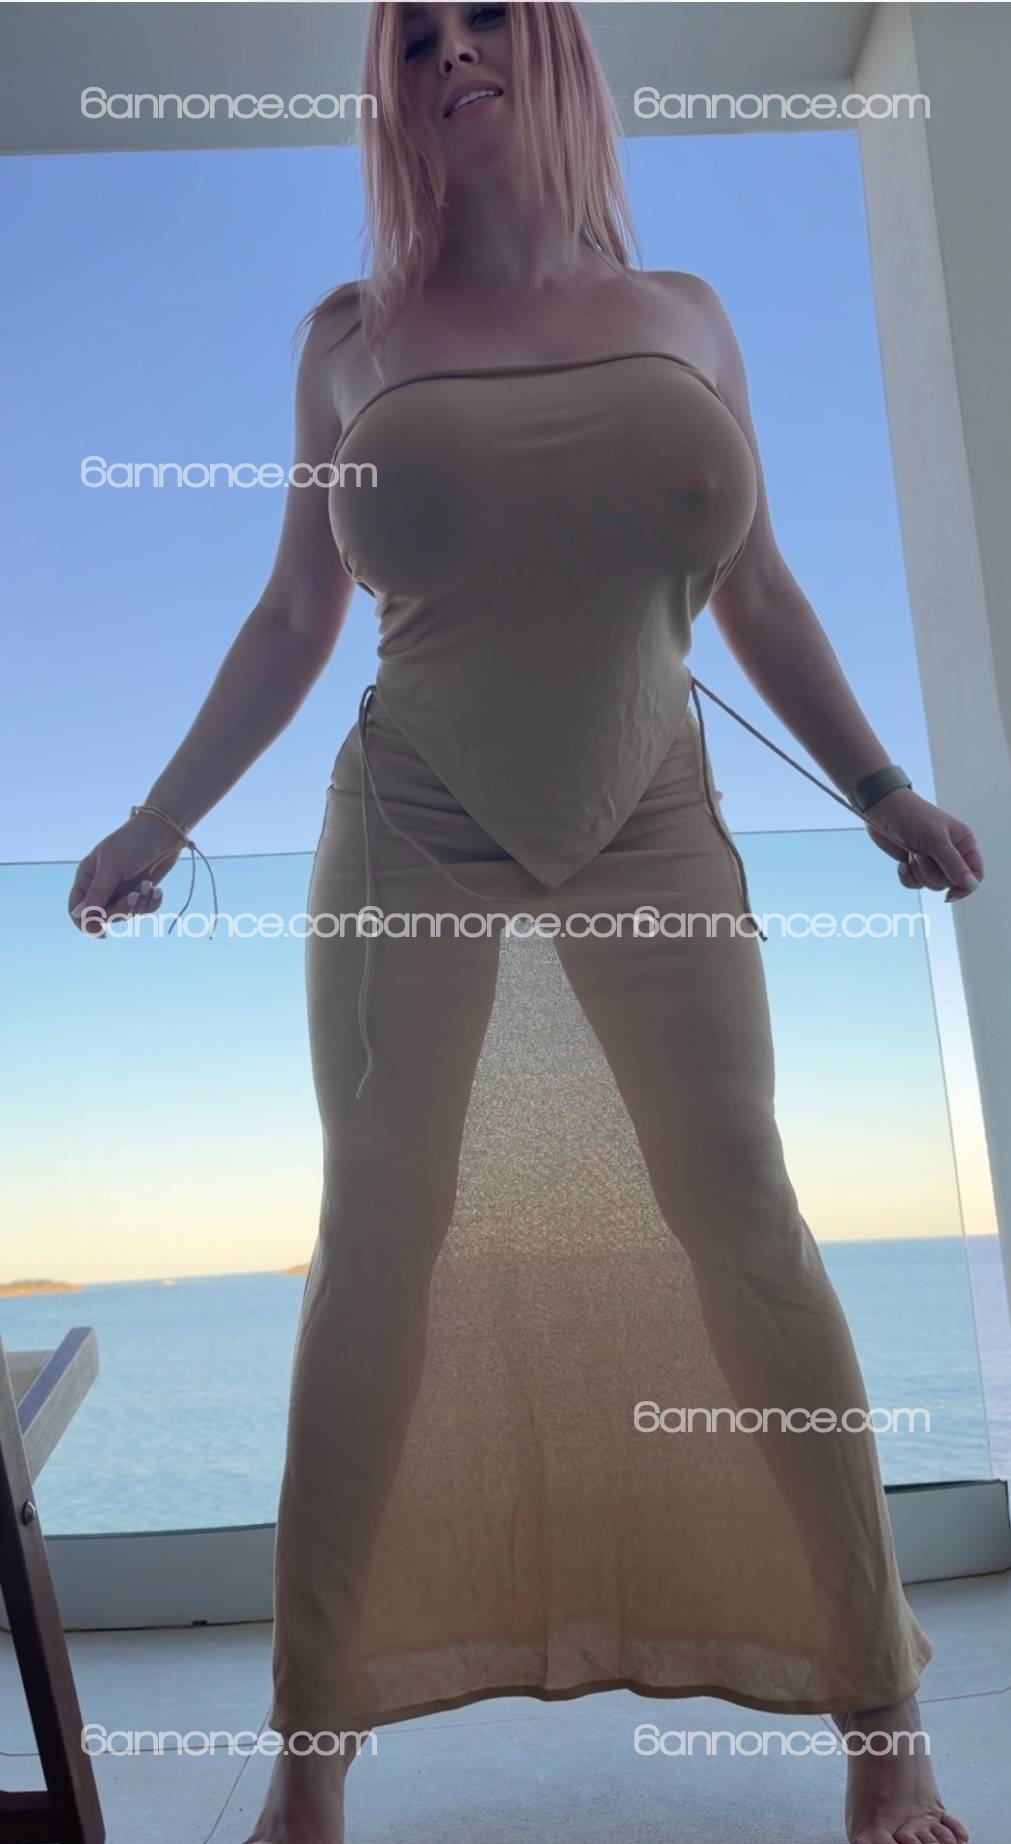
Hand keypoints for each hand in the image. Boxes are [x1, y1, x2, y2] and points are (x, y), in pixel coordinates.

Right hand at [68, 814, 185, 936]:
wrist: (165, 831)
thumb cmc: (134, 843)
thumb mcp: (112, 867)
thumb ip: (96, 893)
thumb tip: (77, 916)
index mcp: (87, 876)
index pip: (76, 909)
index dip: (84, 923)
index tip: (100, 932)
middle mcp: (102, 885)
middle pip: (102, 915)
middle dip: (121, 909)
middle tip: (135, 895)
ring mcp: (121, 889)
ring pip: (124, 915)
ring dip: (139, 905)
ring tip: (148, 886)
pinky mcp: (140, 890)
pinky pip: (142, 910)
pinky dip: (151, 904)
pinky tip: (157, 891)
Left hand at [860, 788, 982, 903]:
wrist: (881, 810)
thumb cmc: (912, 817)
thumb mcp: (936, 840)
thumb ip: (954, 864)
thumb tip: (972, 886)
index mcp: (964, 843)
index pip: (975, 874)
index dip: (965, 886)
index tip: (949, 893)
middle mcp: (951, 852)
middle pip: (951, 882)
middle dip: (933, 872)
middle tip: (923, 853)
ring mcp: (932, 860)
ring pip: (932, 885)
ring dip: (919, 871)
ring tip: (913, 851)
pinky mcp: (915, 864)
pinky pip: (916, 884)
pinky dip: (907, 876)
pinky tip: (902, 861)